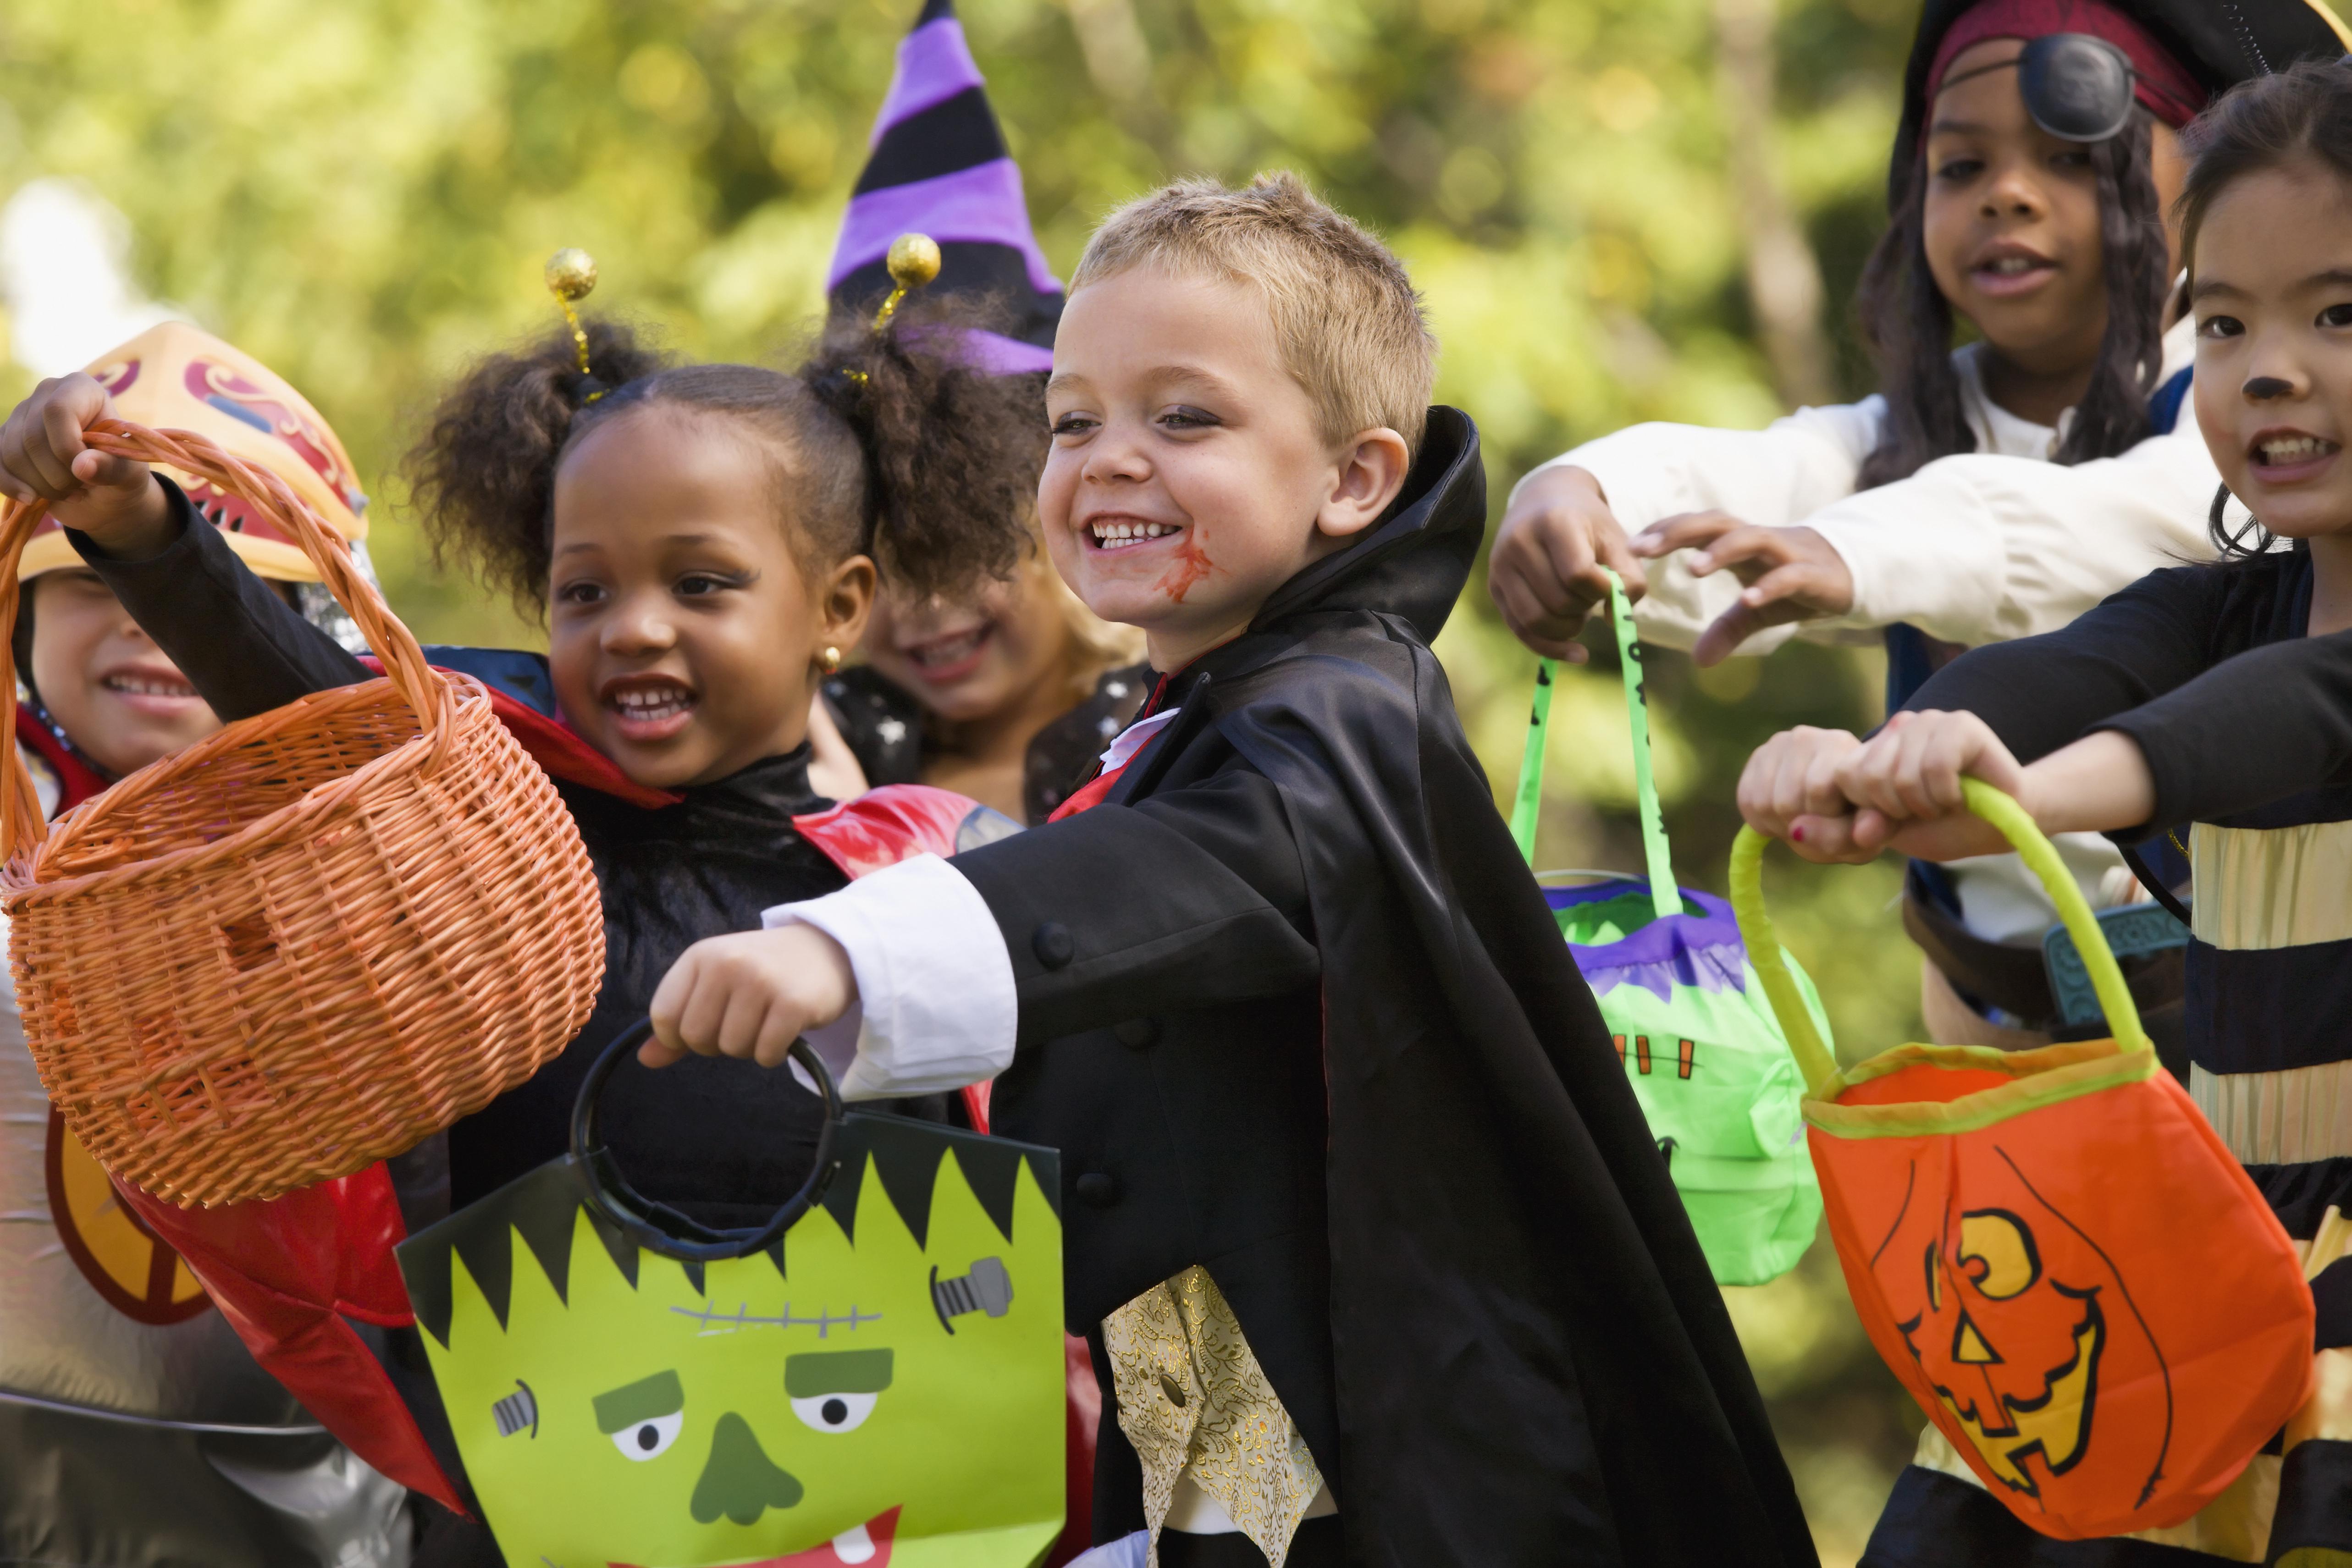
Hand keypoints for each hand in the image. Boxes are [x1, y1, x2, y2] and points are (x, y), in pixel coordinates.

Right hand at [0, 375, 172, 555]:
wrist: (103, 490)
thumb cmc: (120, 473)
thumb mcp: (128, 472)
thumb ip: (110, 467)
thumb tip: (81, 466)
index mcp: (80, 388)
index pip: (58, 410)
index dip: (67, 447)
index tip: (86, 472)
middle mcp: (45, 394)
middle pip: (33, 437)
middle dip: (57, 475)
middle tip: (81, 489)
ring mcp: (20, 415)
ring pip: (12, 453)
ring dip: (40, 485)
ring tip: (69, 492)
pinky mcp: (4, 439)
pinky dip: (12, 486)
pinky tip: (32, 498)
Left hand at [642, 924, 858, 1070]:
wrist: (828, 949)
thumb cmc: (764, 970)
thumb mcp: (716, 983)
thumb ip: (679, 1020)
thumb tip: (645, 1060)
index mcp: (701, 955)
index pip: (663, 1015)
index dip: (678, 1036)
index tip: (705, 1027)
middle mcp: (728, 964)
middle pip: (696, 1037)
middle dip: (716, 1044)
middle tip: (742, 1024)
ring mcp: (762, 982)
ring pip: (732, 1048)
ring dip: (748, 1048)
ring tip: (765, 1023)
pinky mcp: (793, 1004)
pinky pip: (766, 1054)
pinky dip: (773, 1054)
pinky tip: (784, 1033)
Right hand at [1486, 466, 1646, 661]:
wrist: (1544, 500)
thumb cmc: (1587, 523)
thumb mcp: (1617, 540)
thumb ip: (1630, 579)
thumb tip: (1613, 620)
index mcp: (1554, 521)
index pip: (1578, 573)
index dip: (1601, 589)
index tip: (1608, 584)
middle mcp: (1519, 541)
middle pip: (1558, 600)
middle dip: (1585, 608)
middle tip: (1592, 596)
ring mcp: (1501, 565)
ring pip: (1536, 621)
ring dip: (1568, 629)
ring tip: (1581, 614)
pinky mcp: (1494, 586)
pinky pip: (1519, 630)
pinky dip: (1549, 647)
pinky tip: (1574, 651)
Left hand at [1632, 515, 1852, 666]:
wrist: (1852, 575)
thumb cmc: (1794, 586)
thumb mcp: (1756, 611)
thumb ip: (1727, 629)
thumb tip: (1699, 661)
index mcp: (1739, 544)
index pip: (1696, 527)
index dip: (1664, 531)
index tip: (1630, 547)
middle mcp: (1759, 540)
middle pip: (1715, 523)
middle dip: (1679, 531)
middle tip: (1642, 549)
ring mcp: (1787, 554)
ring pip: (1751, 539)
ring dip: (1722, 551)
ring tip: (1694, 569)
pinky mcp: (1813, 574)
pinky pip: (1788, 575)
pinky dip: (1768, 585)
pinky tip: (1748, 599)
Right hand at [1737, 726, 1872, 862]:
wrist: (1843, 793)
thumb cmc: (1857, 817)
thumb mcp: (1862, 835)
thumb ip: (1840, 837)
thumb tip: (1795, 832)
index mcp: (1840, 747)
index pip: (1818, 789)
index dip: (1825, 820)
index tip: (1840, 822)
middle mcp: (1806, 737)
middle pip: (1786, 801)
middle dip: (1802, 824)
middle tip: (1819, 825)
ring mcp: (1777, 745)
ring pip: (1764, 804)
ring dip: (1781, 825)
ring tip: (1803, 821)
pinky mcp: (1757, 758)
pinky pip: (1747, 801)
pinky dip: (1762, 821)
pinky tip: (1784, 816)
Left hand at [1828, 710, 2020, 861]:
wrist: (1998, 827)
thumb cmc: (1939, 828)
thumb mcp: (1880, 836)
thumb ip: (1837, 834)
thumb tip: (1795, 831)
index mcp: (1870, 751)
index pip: (1842, 779)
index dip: (1868, 811)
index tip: (1895, 817)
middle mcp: (1894, 729)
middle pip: (1868, 777)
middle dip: (1897, 809)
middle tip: (1924, 808)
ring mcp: (1926, 722)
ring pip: (1900, 775)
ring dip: (1926, 804)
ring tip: (1942, 801)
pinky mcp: (1959, 725)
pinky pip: (1934, 766)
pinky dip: (1946, 794)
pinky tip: (1958, 794)